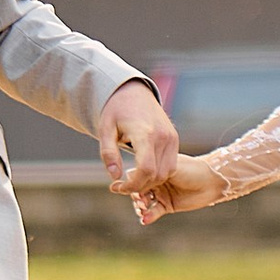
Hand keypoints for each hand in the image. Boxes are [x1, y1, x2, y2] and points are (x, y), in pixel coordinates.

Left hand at [99, 82, 178, 198]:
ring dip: (150, 182)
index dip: (132, 185)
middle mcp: (162, 136)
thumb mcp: (105, 130)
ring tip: (132, 180)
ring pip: (167, 173)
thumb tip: (114, 176)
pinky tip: (143, 172)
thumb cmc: (116, 111)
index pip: (145, 169)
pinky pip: (171, 164)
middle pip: (157, 175)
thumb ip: (109, 153)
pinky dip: (159, 173)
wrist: (133, 91)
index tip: (118, 187)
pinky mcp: (174, 138)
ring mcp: (171, 138)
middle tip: (122, 187)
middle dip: (139, 186)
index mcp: (145, 133)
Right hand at [126, 155, 223, 222]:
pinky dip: (149, 216)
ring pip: (144, 203)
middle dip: (136, 197)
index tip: (123, 188)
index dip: (131, 183)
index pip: (137, 176)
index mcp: (155, 168)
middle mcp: (156, 181)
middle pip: (138, 190)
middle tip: (139, 201)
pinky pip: (153, 212)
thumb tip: (129, 175)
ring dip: (141, 208)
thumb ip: (152, 173)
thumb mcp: (170, 169)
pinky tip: (145, 219)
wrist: (211, 182)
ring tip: (142, 210)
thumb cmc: (192, 170)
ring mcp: (160, 194)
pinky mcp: (167, 206)